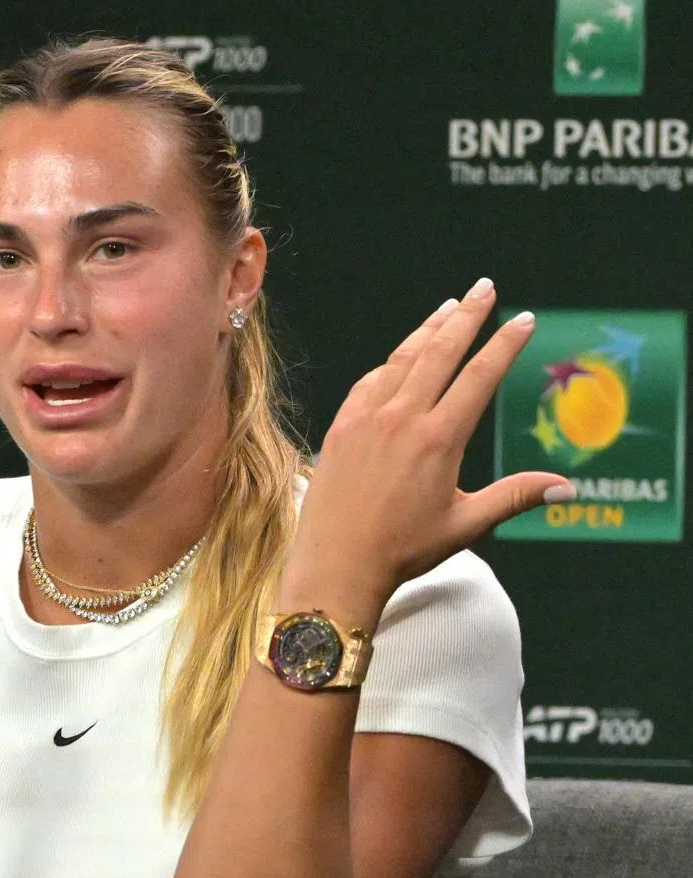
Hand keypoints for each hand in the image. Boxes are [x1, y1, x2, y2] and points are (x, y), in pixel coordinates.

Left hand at [281, 279, 574, 619]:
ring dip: (427, 331)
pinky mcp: (340, 427)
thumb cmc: (401, 550)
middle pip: (440, 352)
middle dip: (467, 317)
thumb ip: (514, 496)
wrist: (336, 564)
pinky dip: (389, 364)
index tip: (523, 320)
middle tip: (485, 288)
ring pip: (402, 360)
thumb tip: (567, 486)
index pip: (480, 376)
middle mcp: (402, 419)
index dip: (504, 344)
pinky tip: (399, 356)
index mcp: (438, 439)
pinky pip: (368, 383)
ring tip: (448, 308)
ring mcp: (366, 419)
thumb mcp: (465, 524)